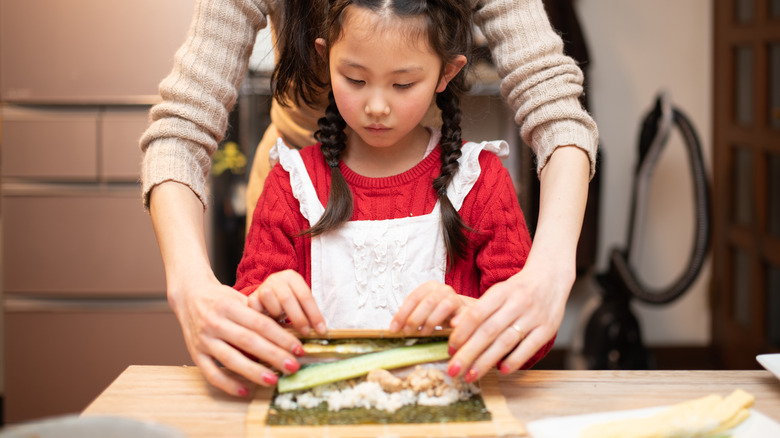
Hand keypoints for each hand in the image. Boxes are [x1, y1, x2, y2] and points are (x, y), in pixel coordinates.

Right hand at [169, 274, 305, 395]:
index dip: (281, 337)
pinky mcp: (194, 354)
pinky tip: (245, 390)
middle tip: (293, 367)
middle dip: (273, 356)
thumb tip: (287, 334)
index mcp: (229, 306)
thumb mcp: (239, 298)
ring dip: (254, 372)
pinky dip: (228, 384)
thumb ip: (258, 314)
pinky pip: (211, 373)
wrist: (189, 296)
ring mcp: (203, 339)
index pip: (260, 324)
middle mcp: (215, 322)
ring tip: (273, 380)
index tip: (297, 349)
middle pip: (249, 341)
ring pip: (231, 359)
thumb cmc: (221, 299)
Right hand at [247, 269, 326, 335]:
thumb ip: (309, 313)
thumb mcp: (300, 303)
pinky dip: (266, 320)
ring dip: (279, 317)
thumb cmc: (289, 303)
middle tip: (305, 334)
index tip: (321, 331)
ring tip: (283, 322)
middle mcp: (276, 279)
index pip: (305, 295)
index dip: (314, 314)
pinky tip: (271, 324)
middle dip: (298, 319)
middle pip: (287, 299)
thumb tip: (321, 331)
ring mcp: (262, 288)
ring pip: (272, 305)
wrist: (268, 298)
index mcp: (292, 277)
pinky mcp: (251, 299)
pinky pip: (259, 312)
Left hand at [389, 281, 474, 335]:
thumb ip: (410, 316)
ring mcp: (456, 299)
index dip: (402, 313)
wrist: (462, 314)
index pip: (413, 298)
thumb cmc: (438, 314)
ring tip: (424, 333)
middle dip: (415, 318)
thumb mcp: (423, 312)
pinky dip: (458, 321)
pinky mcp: (468, 310)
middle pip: (427, 301)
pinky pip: (464, 315)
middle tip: (408, 332)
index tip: (394, 329)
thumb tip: (394, 329)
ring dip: (432, 321)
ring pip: (444, 306)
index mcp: (429, 287)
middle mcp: (443, 290)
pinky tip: (451, 327)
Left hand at [446, 259, 571, 381]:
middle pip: (488, 331)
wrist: (551, 277)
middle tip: (453, 370)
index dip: (461, 333)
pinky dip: (514, 360)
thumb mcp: (498, 292)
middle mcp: (517, 303)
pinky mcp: (548, 328)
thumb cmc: (518, 289)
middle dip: (468, 353)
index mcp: (501, 291)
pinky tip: (501, 370)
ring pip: (506, 342)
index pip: (476, 314)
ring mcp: (534, 316)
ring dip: (486, 361)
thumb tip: (453, 324)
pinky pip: (529, 347)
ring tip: (471, 375)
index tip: (449, 349)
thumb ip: (479, 308)